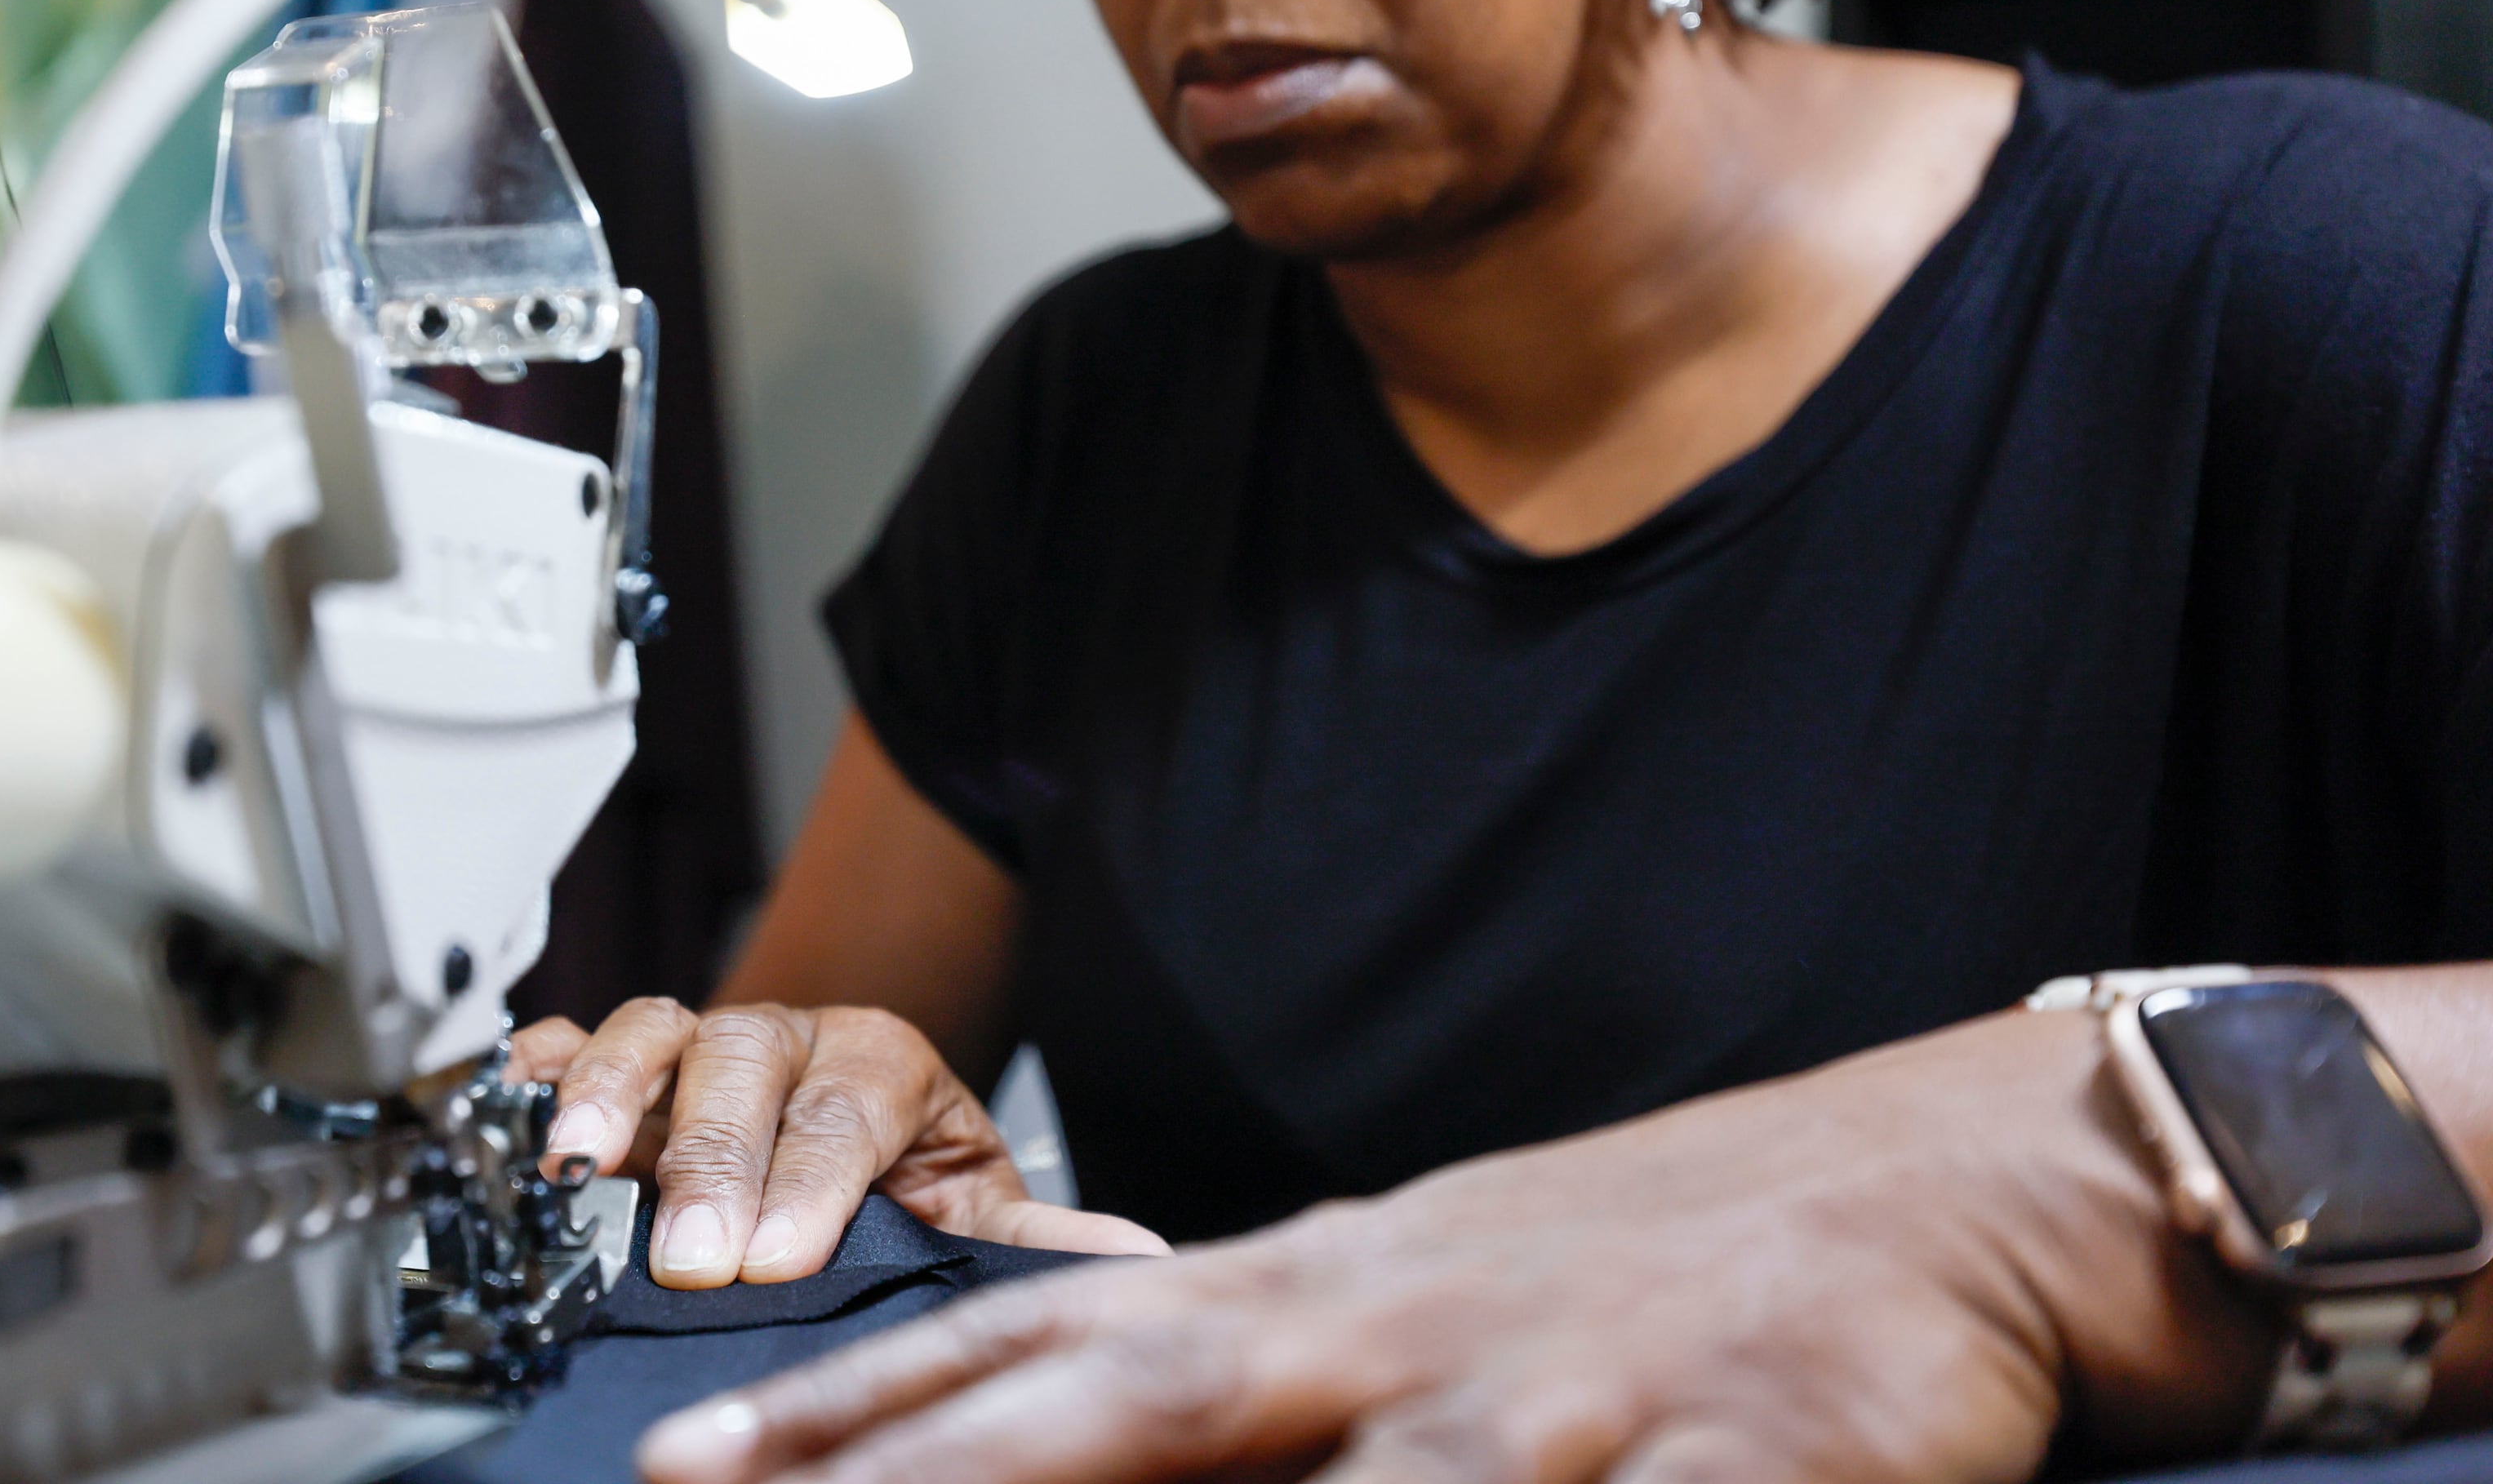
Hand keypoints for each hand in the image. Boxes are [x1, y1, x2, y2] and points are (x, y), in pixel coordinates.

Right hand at [510, 999, 1168, 1288]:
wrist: (846, 1136)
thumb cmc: (902, 1179)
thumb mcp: (972, 1207)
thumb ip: (1030, 1239)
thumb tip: (1128, 1258)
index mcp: (881, 1062)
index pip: (848, 1109)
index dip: (812, 1179)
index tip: (783, 1255)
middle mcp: (786, 1039)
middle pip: (742, 1070)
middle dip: (712, 1163)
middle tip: (692, 1255)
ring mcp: (699, 1043)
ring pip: (655, 1032)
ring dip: (613, 1094)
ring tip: (582, 1162)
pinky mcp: (626, 1063)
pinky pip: (574, 1039)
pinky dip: (541, 1067)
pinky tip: (515, 1103)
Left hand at [634, 1008, 2276, 1481]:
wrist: (1944, 1183)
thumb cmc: (1650, 1270)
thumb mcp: (1427, 1308)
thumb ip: (1264, 1384)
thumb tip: (1065, 1436)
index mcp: (1324, 1290)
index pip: (1046, 1352)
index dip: (862, 1416)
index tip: (694, 1468)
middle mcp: (1406, 1331)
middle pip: (1131, 1401)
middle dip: (927, 1474)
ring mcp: (1567, 1401)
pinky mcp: (1759, 1457)